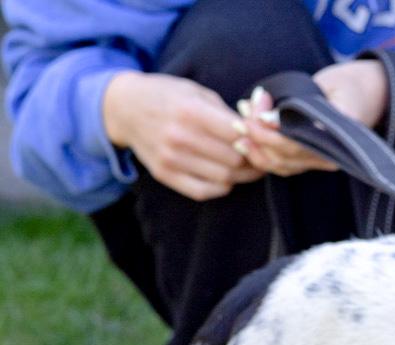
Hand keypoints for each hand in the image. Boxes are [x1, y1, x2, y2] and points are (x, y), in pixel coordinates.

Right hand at [103, 72, 262, 200]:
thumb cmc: (167, 97)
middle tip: (258, 157)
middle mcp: (179, 136)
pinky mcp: (165, 174)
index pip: (237, 134)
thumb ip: (227, 113)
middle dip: (251, 160)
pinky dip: (221, 187)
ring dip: (240, 176)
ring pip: (224, 178)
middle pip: (234, 159)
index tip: (259, 139)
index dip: (255, 139)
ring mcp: (171, 158)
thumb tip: (258, 131)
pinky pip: (205, 191)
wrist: (124, 107)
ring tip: (244, 167)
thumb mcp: (196, 92)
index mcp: (190, 110)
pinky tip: (223, 177)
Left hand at [237, 60, 387, 177]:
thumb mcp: (340, 94)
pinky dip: (258, 151)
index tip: (258, 114)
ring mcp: (312, 160)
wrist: (361, 95)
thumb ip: (312, 106)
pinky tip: (244, 136)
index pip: (296, 147)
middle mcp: (324, 159)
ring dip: (254, 143)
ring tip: (240, 118)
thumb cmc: (352, 91)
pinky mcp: (302, 158)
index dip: (273, 135)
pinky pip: (277, 164)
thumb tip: (279, 119)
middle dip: (258, 134)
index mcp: (335, 147)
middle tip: (243, 110)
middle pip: (283, 157)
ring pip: (277, 163)